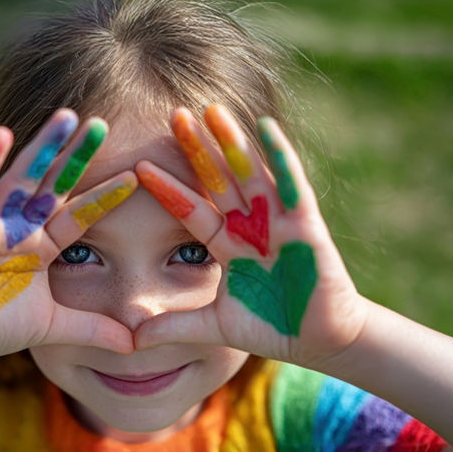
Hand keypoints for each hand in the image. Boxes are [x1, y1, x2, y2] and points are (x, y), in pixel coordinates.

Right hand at [0, 109, 136, 364]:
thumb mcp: (53, 327)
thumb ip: (92, 329)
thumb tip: (136, 345)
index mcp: (41, 246)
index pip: (79, 216)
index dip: (105, 197)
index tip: (137, 175)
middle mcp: (18, 227)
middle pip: (53, 184)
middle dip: (76, 155)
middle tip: (101, 123)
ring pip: (20, 178)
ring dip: (41, 148)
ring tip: (64, 118)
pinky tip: (2, 134)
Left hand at [132, 105, 368, 367]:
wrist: (321, 342)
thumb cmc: (274, 328)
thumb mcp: (214, 327)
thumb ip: (174, 326)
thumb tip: (130, 340)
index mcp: (230, 245)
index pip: (192, 211)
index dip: (168, 189)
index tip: (138, 166)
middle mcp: (252, 226)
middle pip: (219, 180)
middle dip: (197, 148)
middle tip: (175, 114)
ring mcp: (279, 222)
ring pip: (250, 173)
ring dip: (232, 142)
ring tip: (212, 110)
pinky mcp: (306, 225)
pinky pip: (292, 185)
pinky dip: (281, 156)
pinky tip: (266, 127)